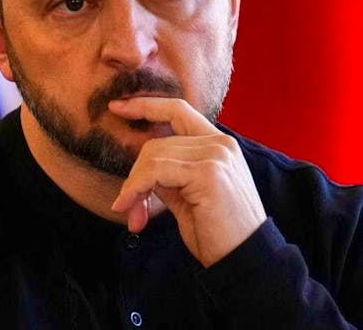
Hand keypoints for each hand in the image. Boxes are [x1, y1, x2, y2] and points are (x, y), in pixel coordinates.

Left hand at [109, 97, 266, 266]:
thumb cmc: (217, 233)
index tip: (117, 107)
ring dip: (133, 186)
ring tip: (133, 215)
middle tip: (126, 207)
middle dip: (134, 175)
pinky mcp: (208, 172)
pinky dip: (137, 188)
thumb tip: (136, 171)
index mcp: (218, 145)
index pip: (178, 110)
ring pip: (153, 156)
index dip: (145, 105)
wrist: (245, 259)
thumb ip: (166, 176)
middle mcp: (220, 143)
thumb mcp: (186, 198)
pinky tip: (132, 210)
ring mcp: (216, 155)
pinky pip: (156, 171)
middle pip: (156, 142)